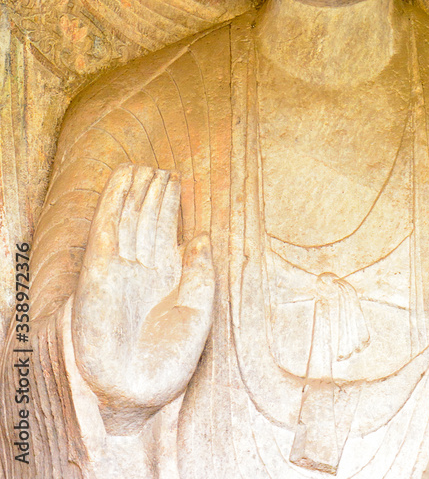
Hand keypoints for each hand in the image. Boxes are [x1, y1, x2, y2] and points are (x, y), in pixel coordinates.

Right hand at [72, 164, 214, 433]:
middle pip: (147, 219)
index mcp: (168, 277)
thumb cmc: (171, 358)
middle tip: (160, 169)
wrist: (137, 389)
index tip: (174, 179)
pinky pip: (107, 228)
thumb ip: (201, 272)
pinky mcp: (99, 271)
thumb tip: (202, 236)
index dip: (170, 204)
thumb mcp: (198, 310)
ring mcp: (121, 268)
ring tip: (141, 167)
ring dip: (133, 193)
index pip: (167, 229)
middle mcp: (143, 269)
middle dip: (153, 194)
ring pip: (127, 218)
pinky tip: (121, 183)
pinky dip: (113, 203)